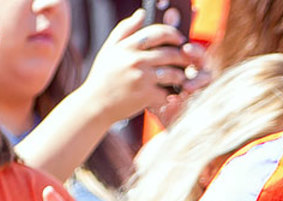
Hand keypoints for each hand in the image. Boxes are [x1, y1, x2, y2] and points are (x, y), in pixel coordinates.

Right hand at [81, 11, 196, 120]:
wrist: (95, 105)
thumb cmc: (102, 77)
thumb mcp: (109, 49)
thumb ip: (125, 29)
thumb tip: (141, 13)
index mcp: (129, 46)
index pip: (158, 33)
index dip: (173, 34)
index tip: (179, 40)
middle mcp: (137, 60)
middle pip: (170, 53)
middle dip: (182, 56)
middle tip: (187, 60)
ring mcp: (142, 78)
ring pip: (173, 73)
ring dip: (180, 76)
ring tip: (181, 77)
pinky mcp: (146, 96)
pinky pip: (167, 92)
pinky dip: (172, 94)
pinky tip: (172, 94)